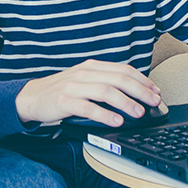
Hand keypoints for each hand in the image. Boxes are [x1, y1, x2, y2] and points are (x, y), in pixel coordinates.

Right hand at [16, 60, 162, 126]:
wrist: (31, 97)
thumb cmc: (61, 91)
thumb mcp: (84, 81)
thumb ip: (104, 82)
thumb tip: (132, 93)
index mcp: (91, 66)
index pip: (123, 70)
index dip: (143, 80)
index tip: (155, 91)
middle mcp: (84, 73)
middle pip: (119, 79)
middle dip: (140, 91)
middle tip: (154, 102)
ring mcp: (74, 87)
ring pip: (106, 91)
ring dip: (126, 102)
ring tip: (139, 112)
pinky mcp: (65, 102)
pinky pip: (89, 107)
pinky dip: (105, 114)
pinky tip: (117, 121)